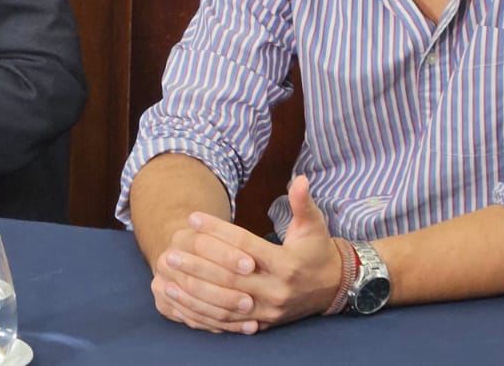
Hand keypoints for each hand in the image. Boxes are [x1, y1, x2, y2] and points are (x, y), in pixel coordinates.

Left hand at [151, 175, 342, 332]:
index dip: (218, 231)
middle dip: (197, 265)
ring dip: (193, 290)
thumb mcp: (314, 225)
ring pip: (224, 302)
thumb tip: (299, 178)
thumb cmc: (317, 251)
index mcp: (286, 264)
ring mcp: (268, 310)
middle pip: (229, 278)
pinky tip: (181, 299)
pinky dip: (202, 311)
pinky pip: (227, 321)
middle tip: (170, 252)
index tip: (193, 218)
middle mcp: (276, 290)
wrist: (334, 288)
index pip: (245, 245)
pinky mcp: (262, 324)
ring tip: (169, 275)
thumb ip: (303, 203)